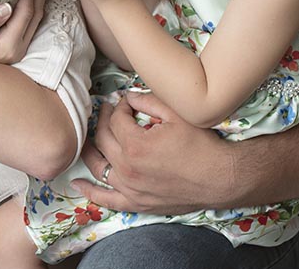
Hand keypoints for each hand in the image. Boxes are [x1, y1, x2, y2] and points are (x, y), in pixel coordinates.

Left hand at [71, 90, 234, 213]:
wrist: (221, 178)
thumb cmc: (201, 144)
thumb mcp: (176, 114)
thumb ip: (147, 100)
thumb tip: (127, 96)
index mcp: (135, 145)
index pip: (115, 119)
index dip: (119, 107)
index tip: (125, 103)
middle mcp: (127, 168)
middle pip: (103, 139)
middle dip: (104, 121)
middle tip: (109, 112)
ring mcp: (130, 188)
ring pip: (99, 166)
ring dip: (91, 149)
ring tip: (88, 137)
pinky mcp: (137, 203)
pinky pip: (106, 200)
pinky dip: (90, 192)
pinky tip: (77, 183)